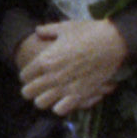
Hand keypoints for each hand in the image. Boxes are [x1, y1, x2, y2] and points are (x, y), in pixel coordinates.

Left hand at [14, 18, 129, 116]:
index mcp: (45, 60)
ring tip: (49, 94)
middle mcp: (52, 76)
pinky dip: (60, 106)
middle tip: (38, 86)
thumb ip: (48, 30)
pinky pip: (60, 110)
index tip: (33, 74)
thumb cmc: (89, 32)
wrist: (112, 42)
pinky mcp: (80, 95)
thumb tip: (37, 31)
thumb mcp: (65, 28)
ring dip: (43, 99)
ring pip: (41, 103)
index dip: (27, 75)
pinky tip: (64, 99)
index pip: (24, 75)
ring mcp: (65, 87)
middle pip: (27, 92)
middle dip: (30, 90)